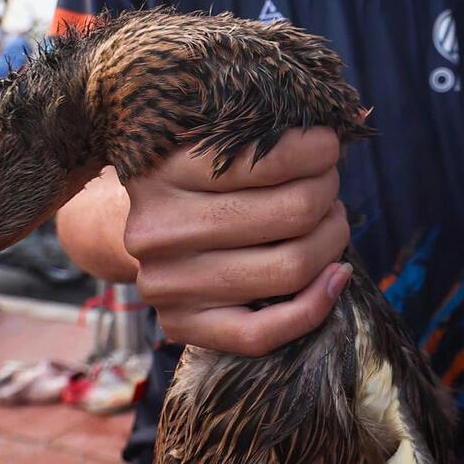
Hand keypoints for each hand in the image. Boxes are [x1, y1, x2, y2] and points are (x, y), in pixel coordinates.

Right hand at [122, 127, 350, 355]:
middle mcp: (159, 230)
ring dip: (332, 239)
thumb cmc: (188, 177)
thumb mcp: (204, 141)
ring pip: (290, 268)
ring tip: (330, 221)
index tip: (327, 147)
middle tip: (327, 186)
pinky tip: (336, 275)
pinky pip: (265, 333)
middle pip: (293, 212)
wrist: (124, 228)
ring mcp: (167, 284)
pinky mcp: (181, 326)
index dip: (316, 151)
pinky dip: (317, 304)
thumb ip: (256, 133)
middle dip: (327, 193)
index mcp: (163, 171)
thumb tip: (340, 130)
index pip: (266, 160)